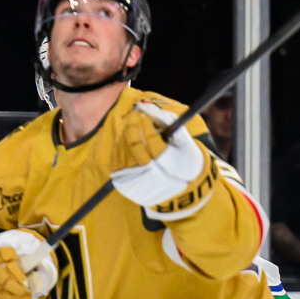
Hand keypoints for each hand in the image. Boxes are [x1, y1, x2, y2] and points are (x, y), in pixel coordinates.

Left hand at [112, 101, 208, 218]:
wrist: (180, 192)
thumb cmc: (184, 161)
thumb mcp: (185, 141)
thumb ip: (168, 121)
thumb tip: (146, 106)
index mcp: (167, 163)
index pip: (151, 139)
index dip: (145, 123)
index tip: (143, 113)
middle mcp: (150, 174)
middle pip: (134, 145)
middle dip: (132, 127)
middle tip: (134, 117)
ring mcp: (135, 181)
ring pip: (122, 152)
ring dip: (125, 136)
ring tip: (131, 128)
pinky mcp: (125, 185)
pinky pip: (115, 162)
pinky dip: (118, 149)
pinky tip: (124, 141)